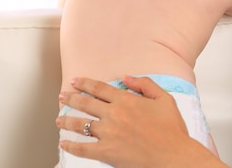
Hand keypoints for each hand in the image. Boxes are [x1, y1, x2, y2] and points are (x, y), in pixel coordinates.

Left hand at [56, 76, 227, 167]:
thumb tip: (127, 77)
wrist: (173, 155)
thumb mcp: (165, 99)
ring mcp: (108, 134)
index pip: (99, 88)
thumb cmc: (172, 129)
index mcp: (127, 101)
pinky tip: (64, 143)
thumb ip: (146, 84)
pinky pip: (82, 148)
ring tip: (59, 120)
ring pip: (80, 124)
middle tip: (63, 96)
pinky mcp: (106, 152)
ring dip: (66, 120)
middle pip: (86, 103)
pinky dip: (70, 146)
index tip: (75, 81)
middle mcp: (114, 115)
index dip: (85, 83)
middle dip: (71, 98)